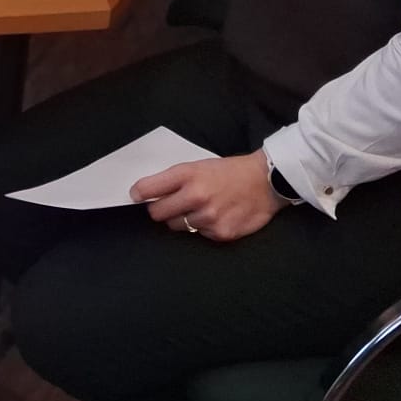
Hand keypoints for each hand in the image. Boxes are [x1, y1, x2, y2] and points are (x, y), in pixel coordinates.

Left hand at [131, 153, 282, 242]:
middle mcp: (196, 196)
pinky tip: (215, 216)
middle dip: (158, 210)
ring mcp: (208, 217)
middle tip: (168, 205)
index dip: (138, 194)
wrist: (265, 182)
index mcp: (187, 174)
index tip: (135, 196)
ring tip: (199, 208)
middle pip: (157, 213)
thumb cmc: (228, 171)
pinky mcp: (220, 233)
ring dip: (182, 219)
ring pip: (177, 226)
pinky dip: (202, 228)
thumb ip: (174, 179)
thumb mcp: (198, 166)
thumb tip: (145, 192)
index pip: (148, 188)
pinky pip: (198, 235)